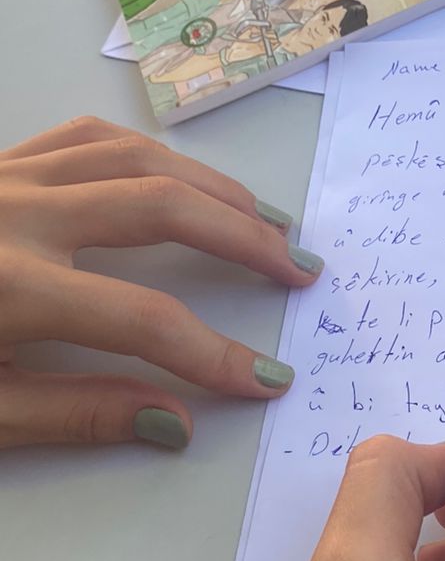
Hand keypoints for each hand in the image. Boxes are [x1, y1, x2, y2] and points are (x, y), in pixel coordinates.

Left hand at [0, 116, 323, 449]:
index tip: (265, 378)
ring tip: (263, 221)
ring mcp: (9, 176)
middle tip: (298, 267)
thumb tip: (174, 422)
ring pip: (135, 158)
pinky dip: (149, 154)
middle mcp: (17, 214)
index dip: (214, 353)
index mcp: (10, 287)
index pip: (142, 320)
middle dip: (241, 239)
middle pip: (159, 208)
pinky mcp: (1, 160)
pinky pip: (88, 138)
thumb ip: (73, 415)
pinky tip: (179, 176)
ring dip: (210, 188)